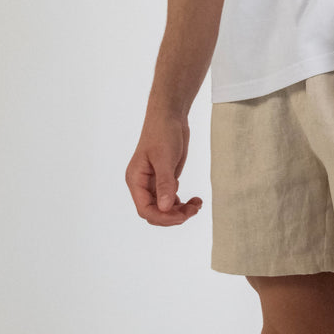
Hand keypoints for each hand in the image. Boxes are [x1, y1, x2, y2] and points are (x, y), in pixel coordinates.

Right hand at [125, 110, 202, 226]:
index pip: (145, 209)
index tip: (182, 216)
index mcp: (136, 180)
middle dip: (174, 215)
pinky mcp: (164, 180)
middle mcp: (142, 185)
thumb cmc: (162, 133)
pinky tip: (194, 200)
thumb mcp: (164, 158)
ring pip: (164, 209)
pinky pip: (171, 200)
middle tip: (193, 210)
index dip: (163, 217)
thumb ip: (164, 184)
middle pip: (155, 212)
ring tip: (197, 204)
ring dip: (180, 211)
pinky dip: (182, 204)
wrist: (170, 116)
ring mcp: (153, 183)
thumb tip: (164, 208)